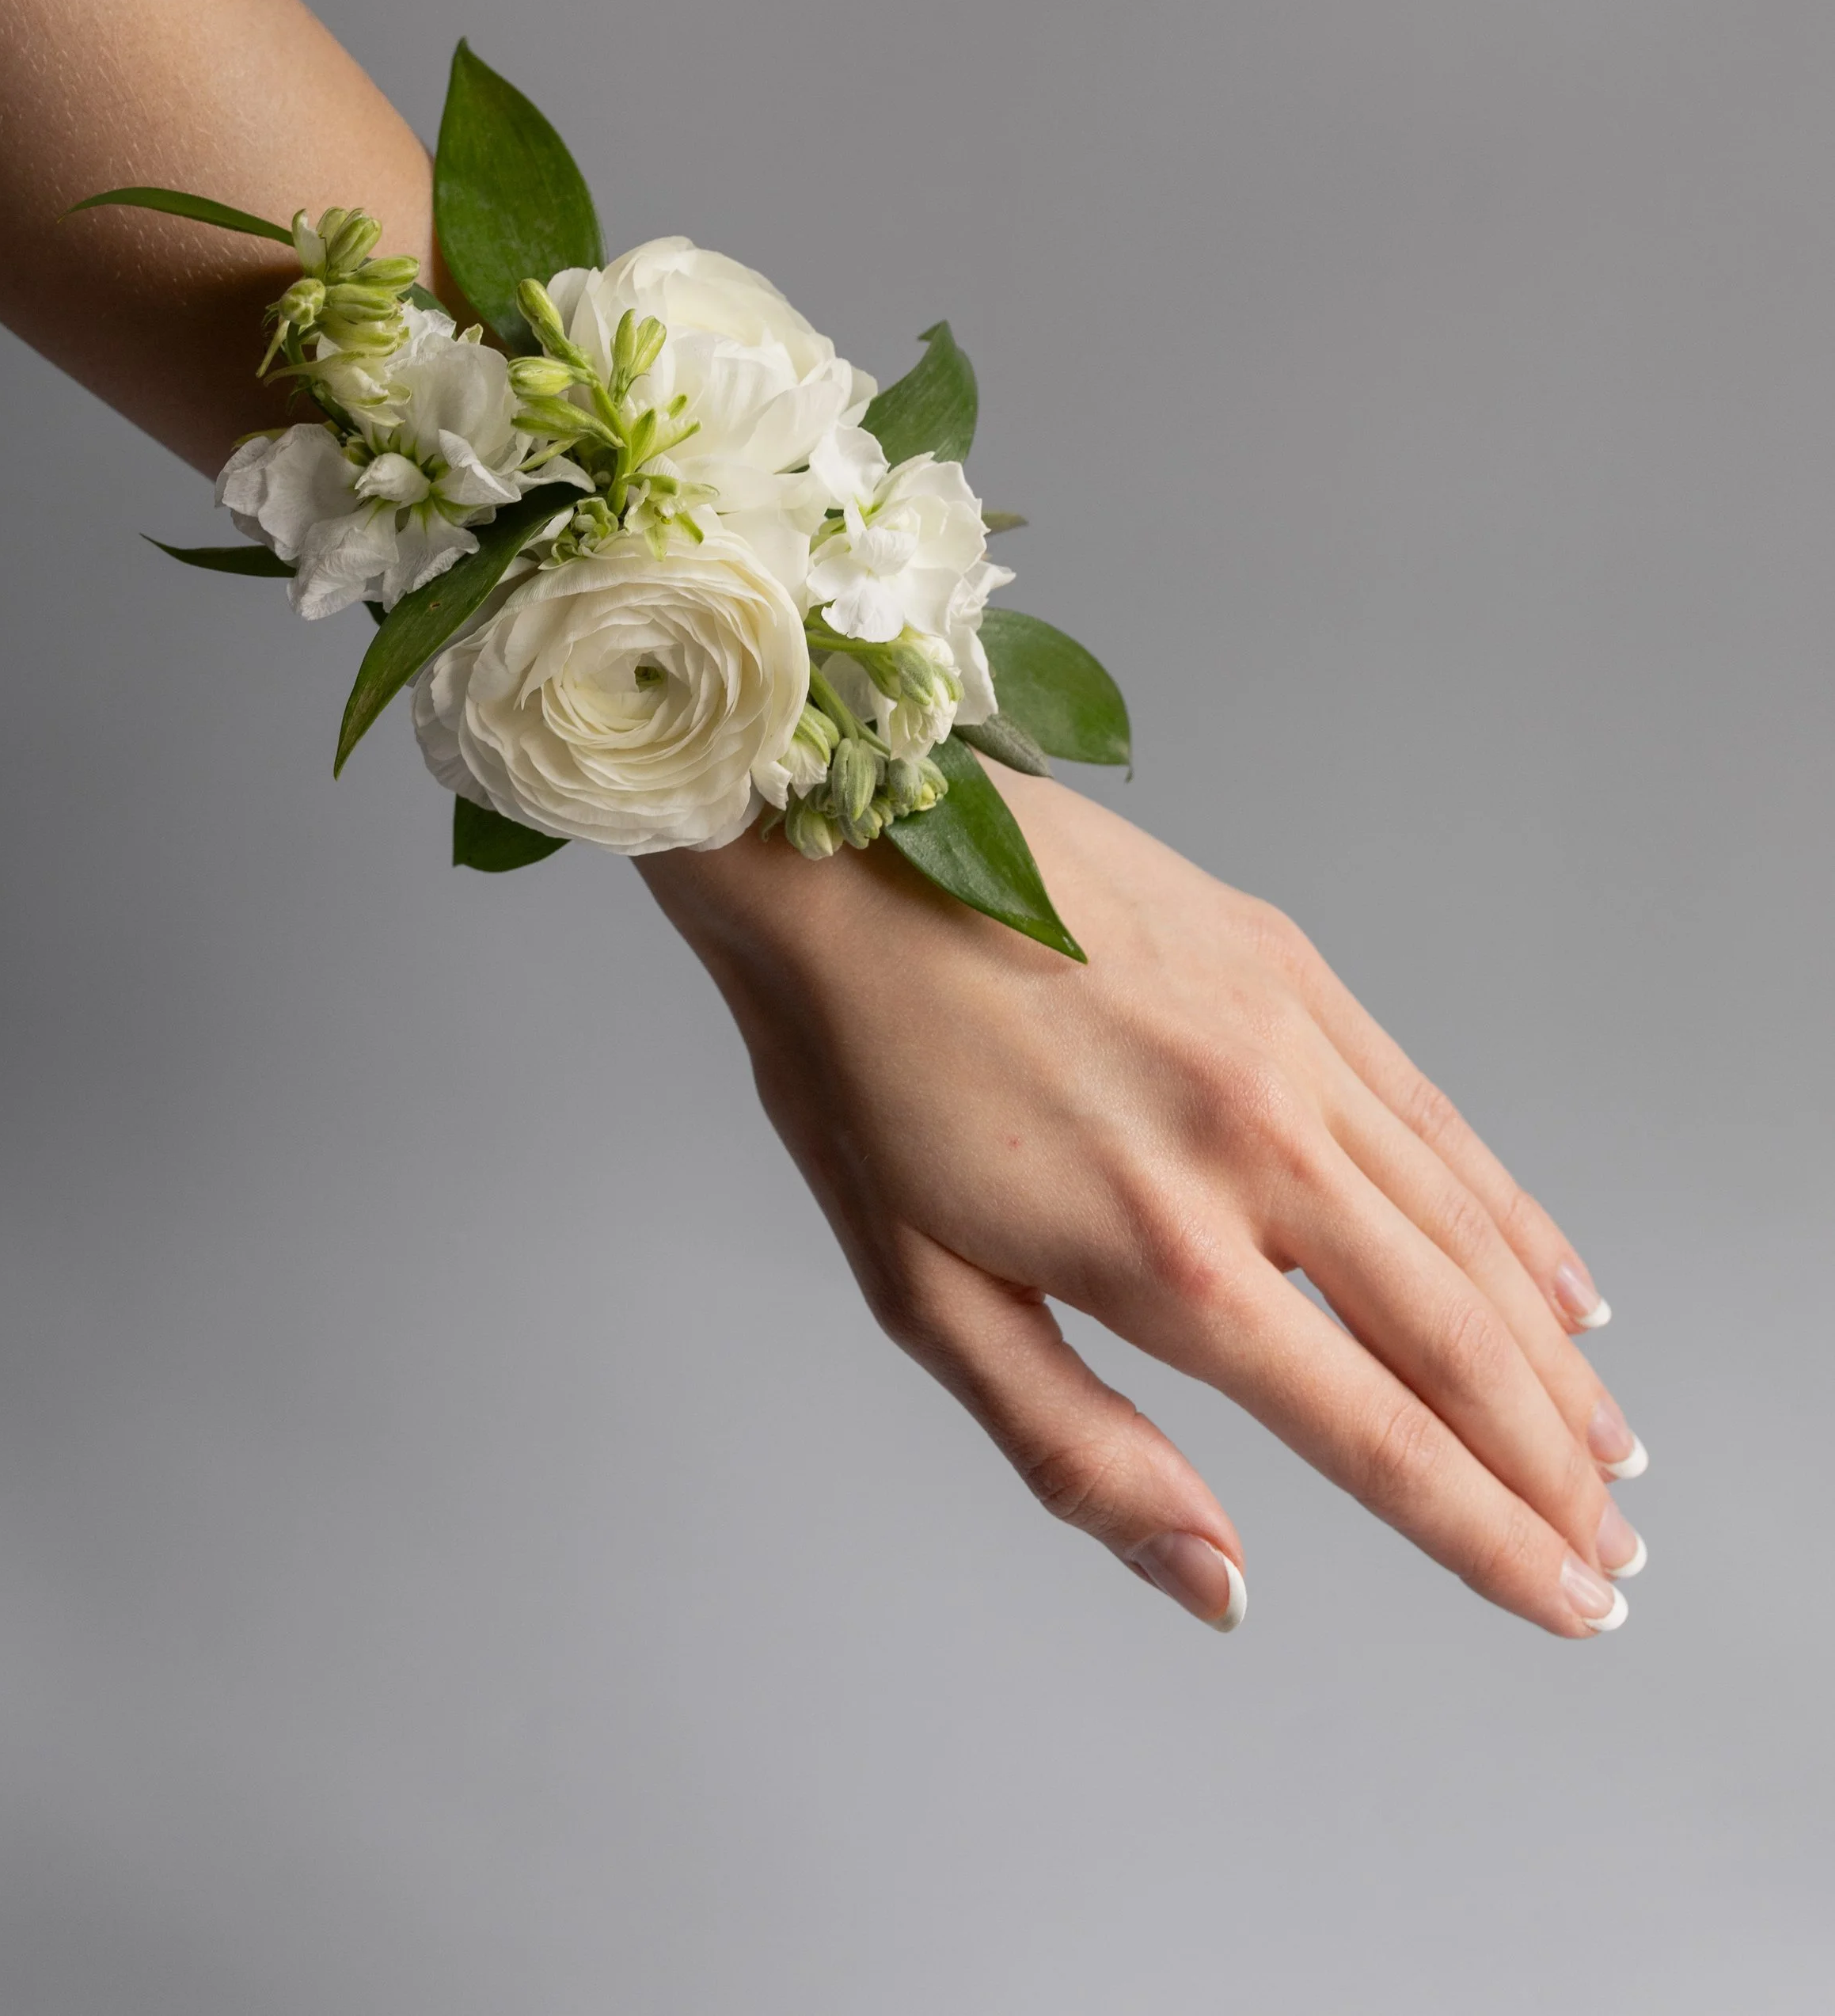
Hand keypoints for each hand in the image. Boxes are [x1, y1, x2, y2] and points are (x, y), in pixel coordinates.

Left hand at [639, 768, 1644, 1636]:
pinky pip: (1434, 1117)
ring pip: (1467, 1233)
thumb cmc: (859, 1078)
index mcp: (1164, 1255)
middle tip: (1610, 1553)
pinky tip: (1553, 1278)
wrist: (845, 852)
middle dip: (1549, 1467)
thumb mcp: (924, 1297)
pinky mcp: (1290, 969)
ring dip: (1550, 1356)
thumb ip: (1080, 1452)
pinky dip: (1508, 1212)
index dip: (1488, 1538)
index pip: (1378, 1437)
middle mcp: (1255, 1150)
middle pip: (1456, 1343)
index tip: (1567, 1604)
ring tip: (1606, 1442)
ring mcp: (1287, 1047)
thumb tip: (1221, 1582)